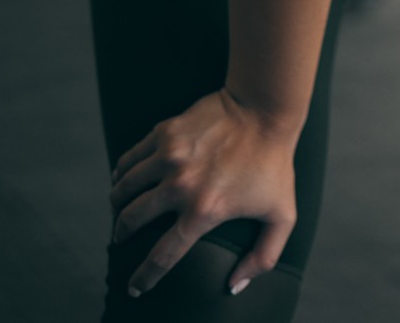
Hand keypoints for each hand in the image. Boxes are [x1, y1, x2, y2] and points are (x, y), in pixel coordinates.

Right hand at [107, 87, 299, 297]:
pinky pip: (129, 160)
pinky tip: (123, 180)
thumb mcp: (282, 215)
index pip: (162, 256)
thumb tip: (234, 286)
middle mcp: (180, 186)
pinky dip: (121, 174)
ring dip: (117, 205)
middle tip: (121, 240)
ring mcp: (169, 157)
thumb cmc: (275, 164)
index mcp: (204, 211)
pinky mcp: (164, 133)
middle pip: (131, 222)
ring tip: (120, 211)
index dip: (144, 278)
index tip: (135, 288)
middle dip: (121, 236)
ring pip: (123, 190)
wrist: (265, 110)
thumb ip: (263, 257)